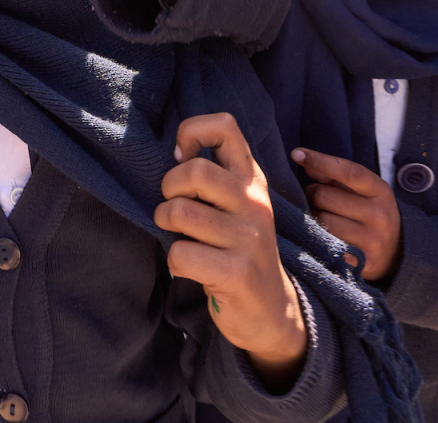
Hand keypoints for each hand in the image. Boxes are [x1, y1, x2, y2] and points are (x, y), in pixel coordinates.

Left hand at [156, 113, 307, 387]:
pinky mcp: (238, 273)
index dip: (191, 133)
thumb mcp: (237, 206)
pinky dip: (174, 262)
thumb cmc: (239, 250)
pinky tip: (191, 269)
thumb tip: (178, 150)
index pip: (224, 127)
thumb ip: (216, 176)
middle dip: (168, 190)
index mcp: (252, 181)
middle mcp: (255, 204)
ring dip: (166, 226)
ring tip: (181, 238)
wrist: (271, 312)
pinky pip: (180, 254)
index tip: (181, 159)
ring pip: (179, 213)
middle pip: (194, 171)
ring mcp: (249, 239)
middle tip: (173, 210)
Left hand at [293, 148, 401, 283]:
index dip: (320, 161)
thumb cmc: (369, 214)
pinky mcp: (359, 262)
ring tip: (320, 218)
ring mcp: (371, 241)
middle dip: (313, 194)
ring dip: (312, 217)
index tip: (296, 154)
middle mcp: (379, 216)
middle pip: (324, 196)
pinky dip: (316, 237)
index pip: (348, 171)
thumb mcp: (362, 191)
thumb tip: (305, 163)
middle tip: (317, 200)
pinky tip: (321, 237)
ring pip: (320, 220)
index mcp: (380, 191)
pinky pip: (323, 244)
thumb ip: (334, 176)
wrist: (395, 254)